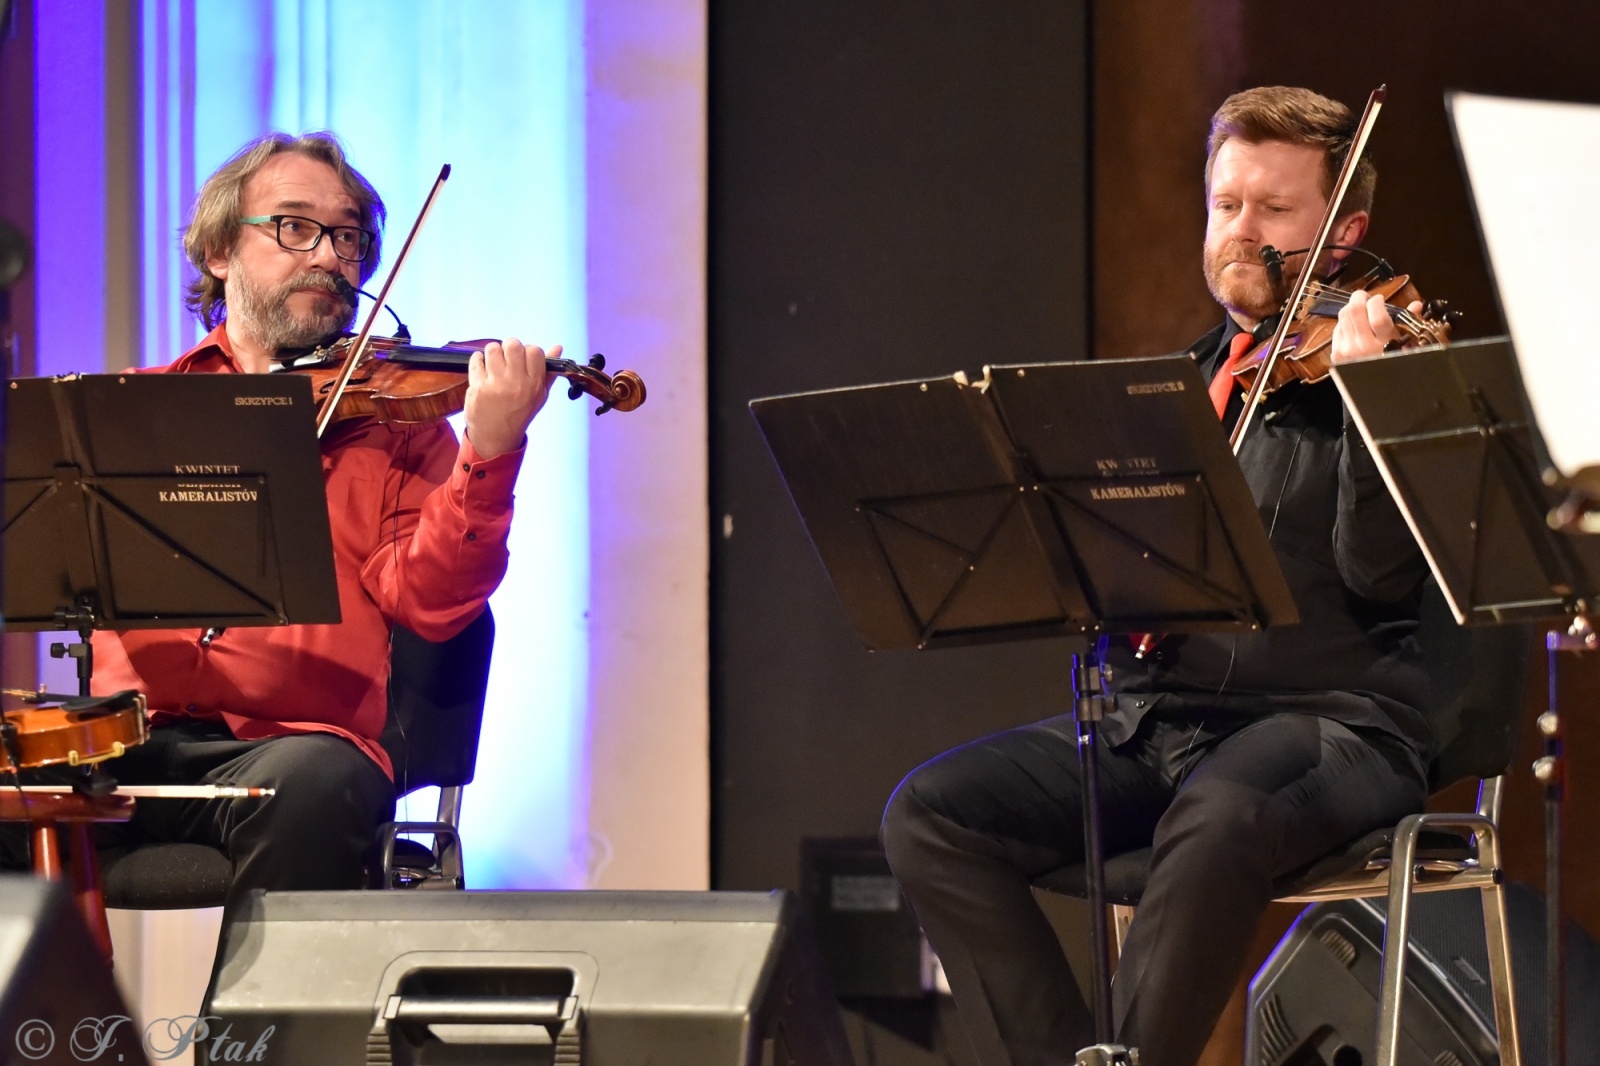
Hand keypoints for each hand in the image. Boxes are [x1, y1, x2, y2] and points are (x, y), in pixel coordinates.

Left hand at [464, 338, 555, 458]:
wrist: (496, 437)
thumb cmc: (519, 413)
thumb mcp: (539, 396)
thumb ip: (548, 371)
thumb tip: (558, 348)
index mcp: (534, 384)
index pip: (534, 351)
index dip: (527, 350)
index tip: (522, 358)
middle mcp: (517, 384)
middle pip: (513, 345)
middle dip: (508, 346)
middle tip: (506, 357)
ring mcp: (496, 385)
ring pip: (493, 349)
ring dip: (492, 352)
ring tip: (493, 363)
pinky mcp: (478, 387)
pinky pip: (476, 360)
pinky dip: (478, 360)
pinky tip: (482, 368)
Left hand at [1331, 289, 1423, 362]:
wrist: (1374, 391)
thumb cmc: (1394, 366)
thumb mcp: (1407, 347)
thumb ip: (1409, 324)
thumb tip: (1416, 304)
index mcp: (1384, 344)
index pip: (1377, 314)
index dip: (1377, 301)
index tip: (1380, 299)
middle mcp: (1362, 346)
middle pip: (1354, 310)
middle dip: (1359, 297)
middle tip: (1366, 297)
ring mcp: (1346, 350)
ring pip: (1343, 316)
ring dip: (1351, 308)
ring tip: (1360, 311)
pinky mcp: (1336, 354)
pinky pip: (1337, 328)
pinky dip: (1344, 322)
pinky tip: (1353, 326)